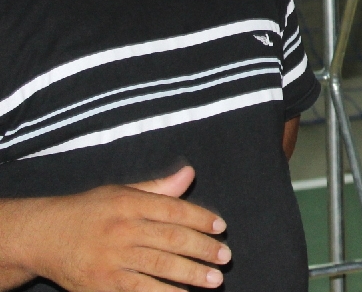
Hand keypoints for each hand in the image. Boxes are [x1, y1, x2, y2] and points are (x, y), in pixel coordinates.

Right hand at [14, 166, 230, 290]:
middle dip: (203, 249)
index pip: (174, 210)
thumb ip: (158, 188)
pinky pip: (139, 290)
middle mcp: (122, 229)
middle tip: (225, 257)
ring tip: (214, 279)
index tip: (221, 228)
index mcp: (129, 203)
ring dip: (191, 274)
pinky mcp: (102, 283)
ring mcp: (112, 258)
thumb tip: (190, 173)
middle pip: (172, 239)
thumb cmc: (89, 211)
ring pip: (160, 266)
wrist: (43, 236)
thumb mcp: (121, 191)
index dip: (201, 219)